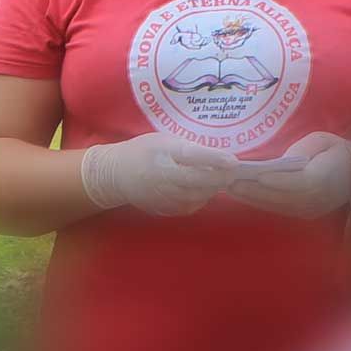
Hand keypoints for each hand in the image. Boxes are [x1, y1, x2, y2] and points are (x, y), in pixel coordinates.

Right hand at [79, 133, 240, 216]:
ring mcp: (164, 196)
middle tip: (235, 173)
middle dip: (220, 177)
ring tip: (222, 180)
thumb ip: (189, 149)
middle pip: (199, 181)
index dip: (215, 159)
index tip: (233, 161)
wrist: (115, 175)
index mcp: (163, 153)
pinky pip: (191, 205)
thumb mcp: (164, 141)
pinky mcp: (164, 209)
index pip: (193, 157)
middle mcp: (164, 176)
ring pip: (198, 195)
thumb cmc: (143, 152)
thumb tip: (218, 158)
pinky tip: (204, 190)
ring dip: (213, 188)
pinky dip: (202, 198)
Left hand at [227, 132, 350, 217]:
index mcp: (324, 179)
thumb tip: (281, 161)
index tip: (257, 176)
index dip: (278, 181)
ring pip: (277, 205)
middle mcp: (316, 199)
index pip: (298, 182)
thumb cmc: (339, 151)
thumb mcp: (323, 140)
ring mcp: (311, 209)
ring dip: (253, 198)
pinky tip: (245, 196)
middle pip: (281, 197)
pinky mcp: (306, 214)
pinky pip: (280, 209)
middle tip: (230, 182)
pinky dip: (261, 203)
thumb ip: (303, 149)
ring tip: (230, 189)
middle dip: (254, 191)